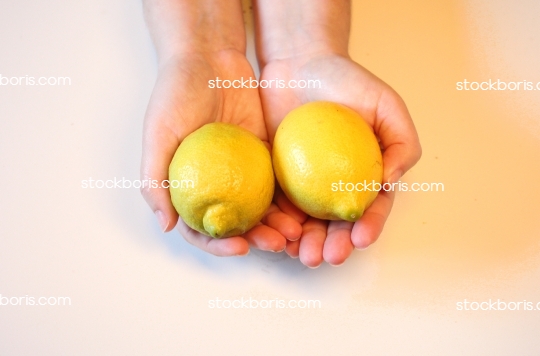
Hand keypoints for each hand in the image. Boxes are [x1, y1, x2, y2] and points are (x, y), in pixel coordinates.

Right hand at [140, 50, 300, 255]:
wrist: (209, 58)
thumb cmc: (175, 94)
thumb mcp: (158, 134)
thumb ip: (155, 179)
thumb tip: (166, 226)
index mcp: (188, 186)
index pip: (200, 228)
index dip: (218, 245)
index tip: (239, 247)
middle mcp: (215, 184)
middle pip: (237, 223)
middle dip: (257, 240)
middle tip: (277, 244)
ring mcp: (242, 172)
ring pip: (262, 208)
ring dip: (278, 225)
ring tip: (296, 233)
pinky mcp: (264, 156)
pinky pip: (278, 182)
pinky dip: (290, 199)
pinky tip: (305, 208)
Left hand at [259, 53, 421, 266]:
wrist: (299, 64)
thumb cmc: (347, 82)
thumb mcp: (386, 105)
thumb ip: (401, 142)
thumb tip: (391, 182)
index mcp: (365, 174)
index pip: (371, 207)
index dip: (369, 225)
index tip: (361, 237)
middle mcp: (335, 185)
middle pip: (337, 224)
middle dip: (335, 245)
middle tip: (327, 256)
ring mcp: (304, 184)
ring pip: (306, 222)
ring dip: (305, 243)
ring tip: (301, 254)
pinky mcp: (276, 178)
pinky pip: (275, 205)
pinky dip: (276, 224)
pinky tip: (276, 235)